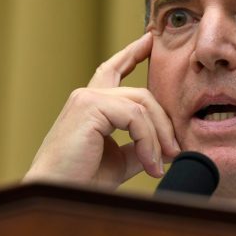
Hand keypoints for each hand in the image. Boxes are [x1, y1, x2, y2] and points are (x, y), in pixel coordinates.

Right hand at [23, 32, 180, 187]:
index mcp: (90, 106)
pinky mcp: (89, 107)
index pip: (113, 70)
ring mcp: (86, 98)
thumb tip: (170, 146)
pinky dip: (148, 141)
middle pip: (141, 94)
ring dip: (158, 136)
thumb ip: (139, 147)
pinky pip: (135, 116)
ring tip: (160, 165)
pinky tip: (150, 164)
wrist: (58, 195)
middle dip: (164, 121)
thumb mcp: (119, 161)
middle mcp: (87, 96)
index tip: (149, 40)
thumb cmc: (81, 182)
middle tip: (176, 152)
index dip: (132, 53)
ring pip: (142, 104)